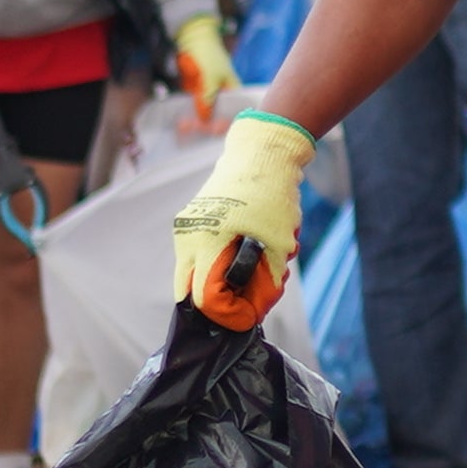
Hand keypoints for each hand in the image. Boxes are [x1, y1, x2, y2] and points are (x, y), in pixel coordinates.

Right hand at [174, 108, 312, 331]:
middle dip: (216, 304)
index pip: (204, 298)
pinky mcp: (189, 222)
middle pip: (186, 293)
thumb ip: (269, 282)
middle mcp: (187, 237)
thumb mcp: (281, 243)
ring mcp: (185, 228)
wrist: (260, 154)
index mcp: (207, 242)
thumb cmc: (272, 197)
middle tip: (245, 300)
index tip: (250, 312)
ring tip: (249, 270)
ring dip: (215, 282)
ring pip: (190, 274)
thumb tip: (256, 311)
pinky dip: (214, 264)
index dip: (229, 313)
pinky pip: (195, 256)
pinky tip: (241, 253)